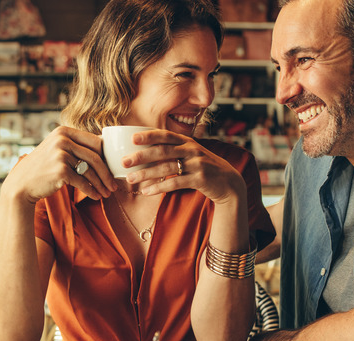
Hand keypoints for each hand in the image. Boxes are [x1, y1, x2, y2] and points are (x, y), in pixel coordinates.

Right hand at [1, 126, 117, 203]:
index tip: (113, 170)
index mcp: (64, 131)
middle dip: (107, 174)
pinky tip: (96, 197)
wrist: (22, 183)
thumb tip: (105, 146)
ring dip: (101, 185)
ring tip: (107, 194)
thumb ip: (76, 146)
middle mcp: (62, 140)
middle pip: (96, 157)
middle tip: (114, 186)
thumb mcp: (58, 149)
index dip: (107, 157)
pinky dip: (91, 191)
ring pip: (91, 171)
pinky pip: (83, 182)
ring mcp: (61, 154)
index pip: (96, 142)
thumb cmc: (44, 167)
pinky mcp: (60, 170)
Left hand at [122, 130, 245, 204]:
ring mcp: (197, 164)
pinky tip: (147, 191)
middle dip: (142, 156)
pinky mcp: (200, 179)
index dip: (149, 135)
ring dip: (146, 174)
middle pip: (163, 151)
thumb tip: (146, 154)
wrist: (228, 182)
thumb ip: (174, 151)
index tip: (132, 138)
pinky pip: (175, 183)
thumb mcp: (192, 155)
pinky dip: (159, 187)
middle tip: (124, 162)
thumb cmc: (204, 168)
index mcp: (188, 142)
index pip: (166, 135)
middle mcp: (192, 150)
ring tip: (131, 179)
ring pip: (167, 167)